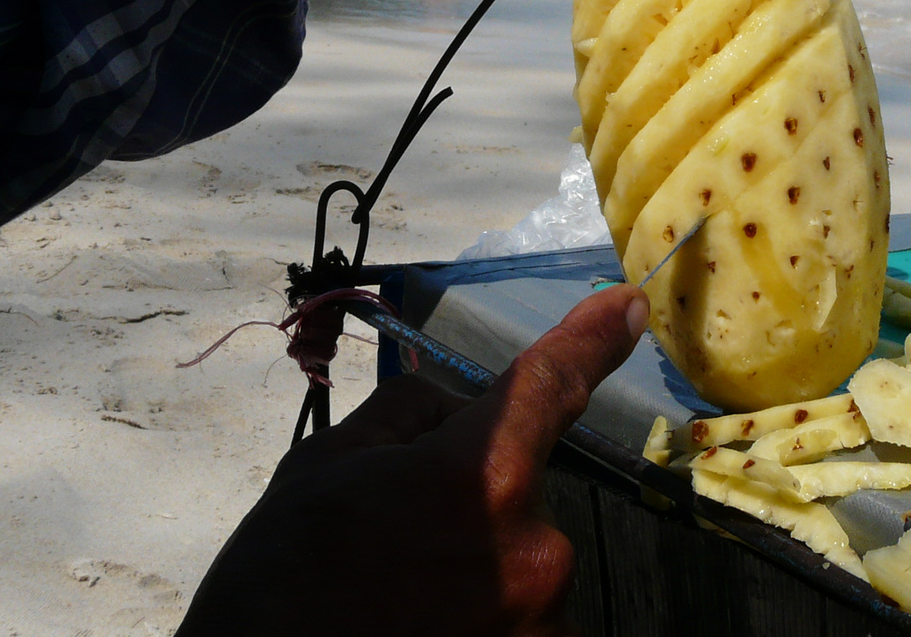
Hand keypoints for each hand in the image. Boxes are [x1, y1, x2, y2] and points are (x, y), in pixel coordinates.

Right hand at [176, 283, 649, 636]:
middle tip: (392, 539)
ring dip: (475, 564)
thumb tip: (454, 407)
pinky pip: (524, 615)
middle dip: (471, 494)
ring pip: (518, 556)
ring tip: (398, 598)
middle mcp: (535, 546)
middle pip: (517, 486)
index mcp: (484, 475)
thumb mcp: (326, 466)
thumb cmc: (281, 582)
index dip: (592, 338)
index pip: (551, 383)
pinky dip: (483, 615)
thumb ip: (410, 416)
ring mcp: (545, 618)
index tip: (629, 307)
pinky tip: (425, 624)